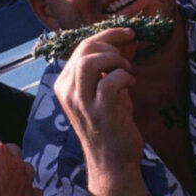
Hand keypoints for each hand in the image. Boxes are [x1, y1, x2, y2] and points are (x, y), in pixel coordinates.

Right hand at [53, 28, 142, 172]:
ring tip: (126, 68)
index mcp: (64, 85)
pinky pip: (110, 82)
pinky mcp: (99, 113)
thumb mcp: (102, 93)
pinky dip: (124, 77)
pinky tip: (131, 85)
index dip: (106, 35)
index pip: (80, 48)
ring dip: (113, 59)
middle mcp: (68, 93)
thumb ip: (106, 69)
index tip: (127, 33)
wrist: (113, 163)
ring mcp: (81, 103)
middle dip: (111, 42)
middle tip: (128, 52)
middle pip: (84, 50)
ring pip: (88, 62)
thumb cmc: (111, 125)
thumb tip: (124, 40)